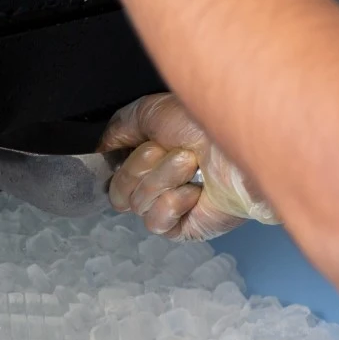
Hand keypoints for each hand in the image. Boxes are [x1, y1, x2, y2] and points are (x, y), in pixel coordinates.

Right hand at [100, 94, 278, 242]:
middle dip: (142, 166)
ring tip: (193, 165)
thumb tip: (101, 149)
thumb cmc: (204, 124)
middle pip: (118, 190)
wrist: (237, 148)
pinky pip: (155, 222)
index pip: (112, 171)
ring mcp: (172, 206)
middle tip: (173, 150)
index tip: (139, 146)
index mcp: (151, 154)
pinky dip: (173, 203)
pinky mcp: (186, 228)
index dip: (118, 162)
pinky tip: (196, 192)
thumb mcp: (149, 112)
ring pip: (136, 204)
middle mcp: (159, 180)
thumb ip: (118, 129)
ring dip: (163, 178)